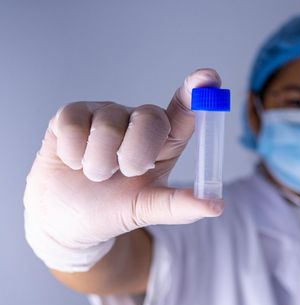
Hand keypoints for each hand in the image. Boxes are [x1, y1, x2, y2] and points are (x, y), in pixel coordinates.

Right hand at [24, 68, 222, 270]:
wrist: (70, 219)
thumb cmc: (115, 208)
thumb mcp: (148, 209)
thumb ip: (180, 206)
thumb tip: (216, 207)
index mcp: (165, 141)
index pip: (184, 111)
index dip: (196, 92)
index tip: (208, 77)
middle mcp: (139, 121)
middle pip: (150, 117)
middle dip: (136, 155)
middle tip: (124, 174)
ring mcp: (107, 115)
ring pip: (107, 126)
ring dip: (98, 164)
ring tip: (95, 175)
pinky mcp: (73, 114)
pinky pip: (73, 125)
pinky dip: (73, 154)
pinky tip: (74, 162)